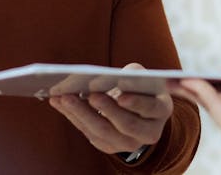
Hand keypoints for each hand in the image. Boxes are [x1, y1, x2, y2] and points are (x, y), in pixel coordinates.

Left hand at [49, 63, 173, 154]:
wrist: (138, 110)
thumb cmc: (139, 86)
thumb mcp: (141, 76)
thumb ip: (131, 74)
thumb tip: (109, 77)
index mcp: (161, 110)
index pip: (151, 107)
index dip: (136, 102)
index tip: (121, 95)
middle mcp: (149, 132)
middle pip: (126, 124)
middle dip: (106, 109)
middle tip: (90, 95)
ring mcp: (129, 143)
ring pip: (104, 132)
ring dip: (81, 113)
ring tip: (64, 97)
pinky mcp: (109, 146)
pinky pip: (89, 134)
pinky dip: (72, 117)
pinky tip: (58, 102)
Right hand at [169, 56, 220, 160]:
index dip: (216, 78)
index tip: (201, 71)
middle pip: (217, 96)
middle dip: (198, 85)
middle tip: (178, 76)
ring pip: (210, 101)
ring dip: (192, 88)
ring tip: (174, 77)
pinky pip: (212, 106)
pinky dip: (199, 91)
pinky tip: (189, 80)